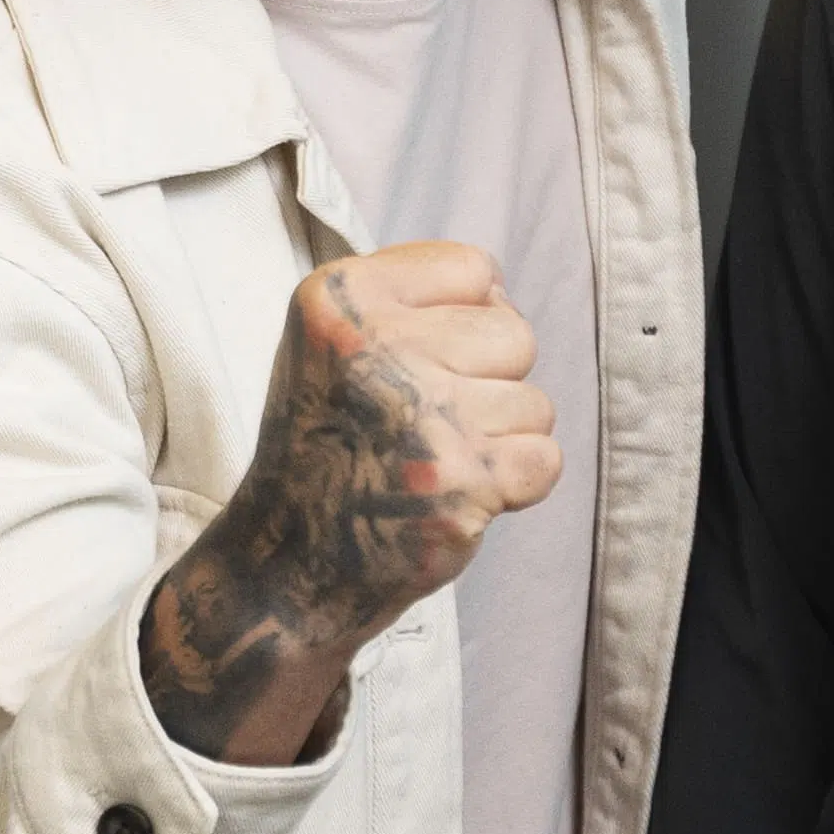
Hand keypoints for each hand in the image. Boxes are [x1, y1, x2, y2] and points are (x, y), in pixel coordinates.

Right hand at [136, 242, 559, 762]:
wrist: (288, 563)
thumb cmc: (328, 445)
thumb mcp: (332, 343)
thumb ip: (410, 300)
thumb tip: (503, 293)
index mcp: (338, 298)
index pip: (473, 269)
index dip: (460, 321)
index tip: (409, 366)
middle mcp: (375, 350)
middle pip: (515, 333)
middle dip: (486, 381)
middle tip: (419, 424)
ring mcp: (421, 419)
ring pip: (534, 402)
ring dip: (499, 439)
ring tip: (433, 462)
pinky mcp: (461, 485)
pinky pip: (545, 459)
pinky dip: (514, 485)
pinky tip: (455, 495)